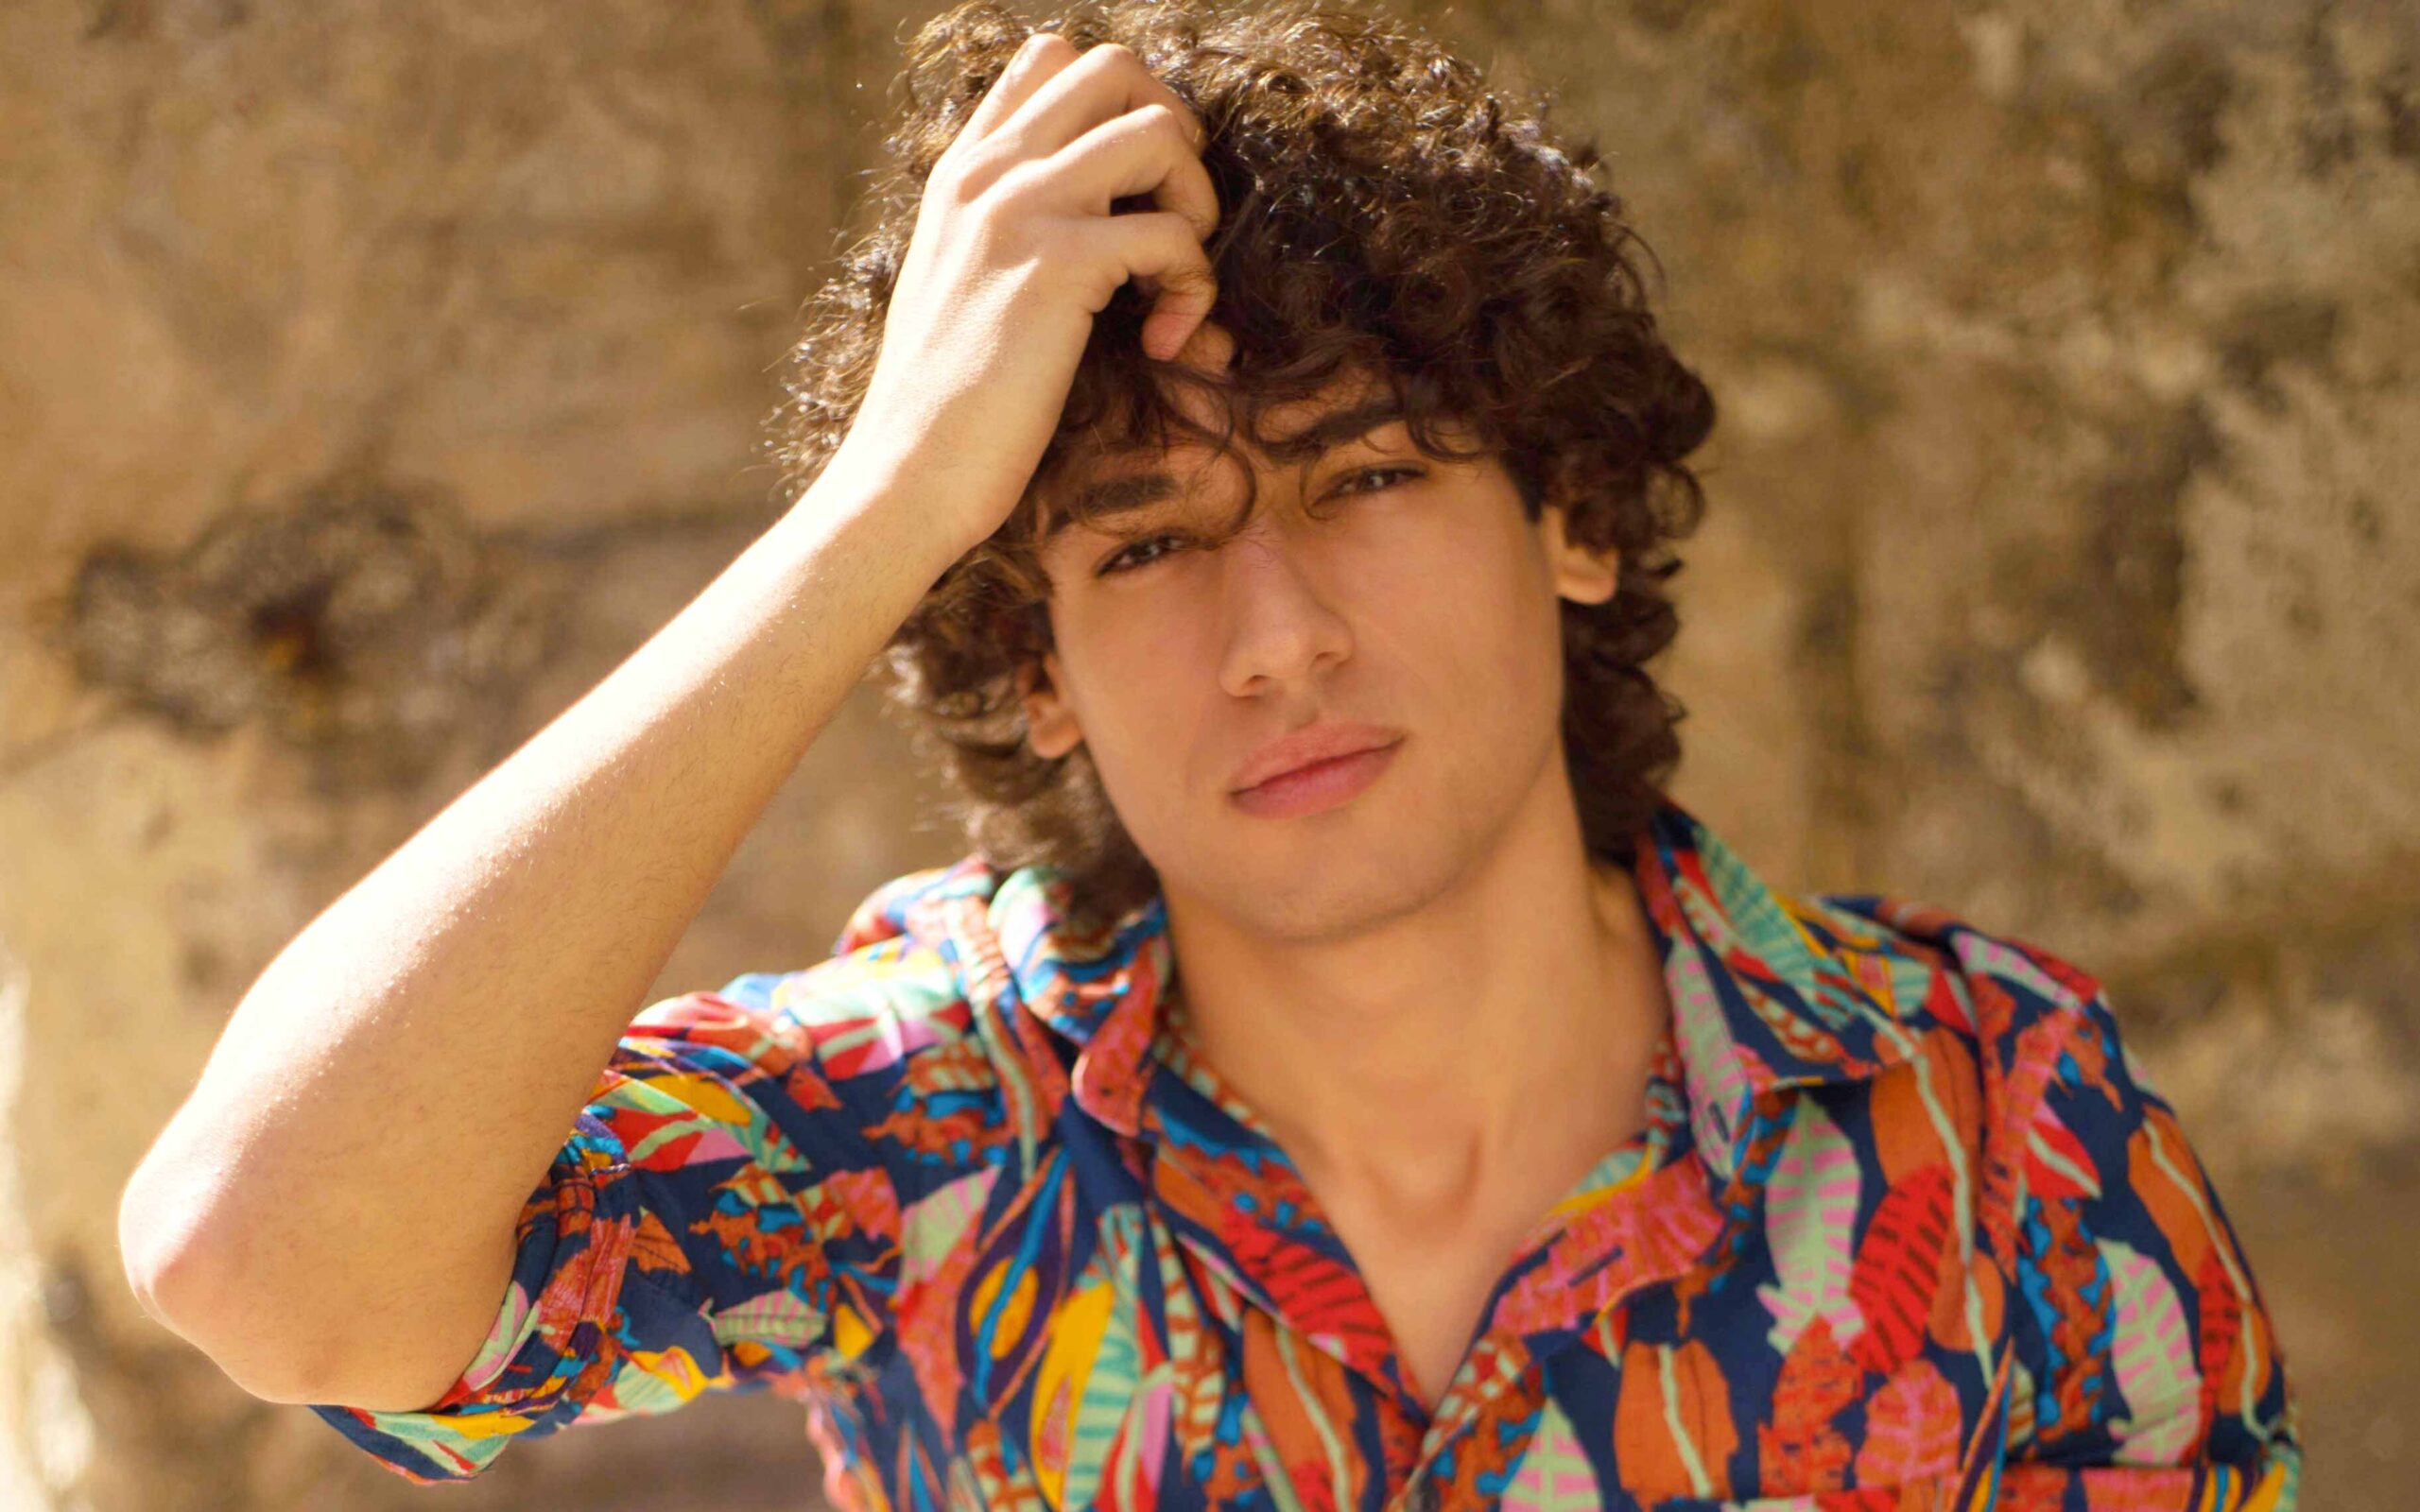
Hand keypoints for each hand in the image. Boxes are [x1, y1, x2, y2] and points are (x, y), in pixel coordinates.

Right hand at [825, 34, 1221, 553]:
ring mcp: (1019, 210)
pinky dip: (1194, 289)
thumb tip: (1099, 215)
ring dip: (1197, 204)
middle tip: (1176, 219)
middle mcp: (988, 172)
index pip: (1050, 60)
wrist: (905, 478)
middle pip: (1114, 68)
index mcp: (964, 172)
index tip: (1137, 189)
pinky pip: (1174, 233)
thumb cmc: (946, 407)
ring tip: (1175, 280)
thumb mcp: (961, 287)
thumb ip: (1006, 229)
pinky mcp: (1057, 267)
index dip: (1122, 107)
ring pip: (1159, 131)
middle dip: (1175, 136)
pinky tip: (1165, 344)